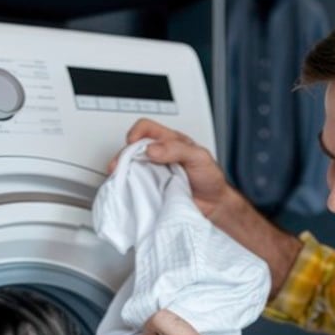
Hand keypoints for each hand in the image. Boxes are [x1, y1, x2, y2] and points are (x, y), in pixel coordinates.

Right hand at [108, 118, 238, 224]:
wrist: (215, 206)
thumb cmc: (210, 178)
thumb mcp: (199, 157)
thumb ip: (177, 149)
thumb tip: (151, 149)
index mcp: (170, 142)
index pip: (147, 128)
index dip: (136, 133)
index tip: (132, 144)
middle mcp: (159, 155)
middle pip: (132, 148)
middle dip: (123, 156)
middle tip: (119, 167)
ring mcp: (154, 173)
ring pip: (131, 167)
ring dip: (124, 172)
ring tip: (121, 180)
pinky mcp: (152, 190)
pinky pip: (136, 186)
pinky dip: (129, 187)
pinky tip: (129, 191)